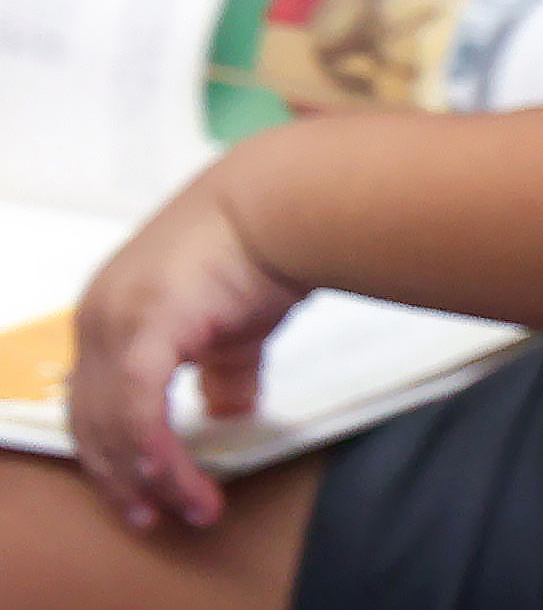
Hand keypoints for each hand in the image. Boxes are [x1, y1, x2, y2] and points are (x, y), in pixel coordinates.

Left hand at [66, 166, 306, 535]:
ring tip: (190, 506)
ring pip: (113, 426)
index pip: (92, 400)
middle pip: (90, 422)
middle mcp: (97, 316)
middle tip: (151, 516)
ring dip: (150, 478)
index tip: (139, 490)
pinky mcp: (147, 329)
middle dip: (119, 478)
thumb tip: (227, 406)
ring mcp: (115, 322)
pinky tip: (178, 480)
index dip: (112, 450)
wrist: (282, 196)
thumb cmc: (263, 241)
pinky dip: (156, 453)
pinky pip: (140, 413)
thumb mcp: (234, 319)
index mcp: (108, 310)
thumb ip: (223, 366)